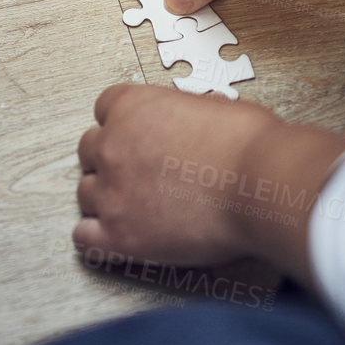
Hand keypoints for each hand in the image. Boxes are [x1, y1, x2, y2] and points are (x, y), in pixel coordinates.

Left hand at [76, 85, 344, 276]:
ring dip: (106, 198)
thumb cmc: (248, 145)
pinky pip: (84, 237)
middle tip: (141, 174)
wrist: (261, 185)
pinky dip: (98, 239)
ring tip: (137, 208)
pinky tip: (118, 237)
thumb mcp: (212, 105)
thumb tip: (191, 120)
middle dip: (112, 160)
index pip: (104, 108)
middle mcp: (111, 146)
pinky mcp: (119, 235)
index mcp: (130, 106)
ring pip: (85, 193)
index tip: (139, 138)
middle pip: (89, 149)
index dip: (124, 125)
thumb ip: (183, 112)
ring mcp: (111, 192)